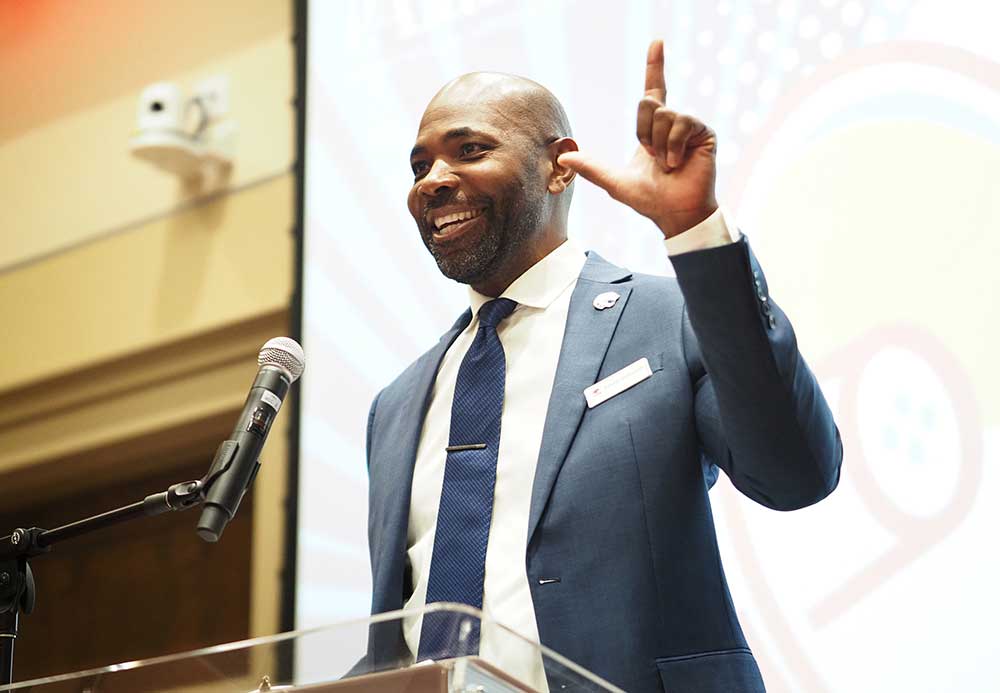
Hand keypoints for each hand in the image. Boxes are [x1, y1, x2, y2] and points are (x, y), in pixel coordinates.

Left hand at [558, 40, 718, 238]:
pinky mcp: (704, 133)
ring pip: (664, 114)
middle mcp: (672, 122)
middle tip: (652, 158)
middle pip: (647, 102)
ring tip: (666, 163)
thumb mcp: (614, 182)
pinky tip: (676, 163)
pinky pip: (682, 122)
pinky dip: (672, 146)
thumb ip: (591, 167)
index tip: (656, 41)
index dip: (655, 65)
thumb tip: (563, 156)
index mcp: (653, 129)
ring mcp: (689, 127)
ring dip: (658, 144)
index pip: (654, 90)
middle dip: (643, 133)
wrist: (674, 214)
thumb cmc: (649, 199)